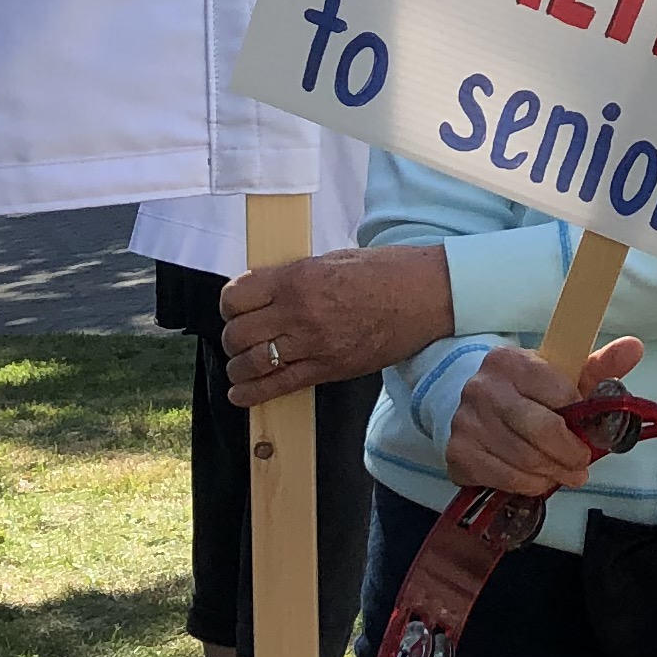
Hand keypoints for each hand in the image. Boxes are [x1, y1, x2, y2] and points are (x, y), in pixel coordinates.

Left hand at [218, 244, 457, 408]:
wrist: (426, 295)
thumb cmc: (386, 271)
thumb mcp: (331, 260)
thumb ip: (295, 277)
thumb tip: (266, 292)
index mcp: (298, 278)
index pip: (236, 296)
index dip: (230, 304)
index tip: (235, 308)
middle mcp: (299, 312)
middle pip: (238, 333)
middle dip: (233, 337)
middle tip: (240, 337)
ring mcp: (313, 344)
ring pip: (252, 363)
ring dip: (239, 366)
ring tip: (241, 365)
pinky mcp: (328, 369)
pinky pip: (278, 387)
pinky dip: (251, 394)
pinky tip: (240, 395)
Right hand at [442, 337, 647, 496]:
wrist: (479, 409)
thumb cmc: (531, 393)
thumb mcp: (565, 375)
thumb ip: (601, 365)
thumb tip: (633, 347)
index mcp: (510, 361)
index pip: (559, 394)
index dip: (581, 417)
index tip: (590, 428)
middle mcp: (482, 388)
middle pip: (541, 431)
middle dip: (570, 453)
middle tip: (582, 464)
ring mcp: (466, 422)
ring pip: (524, 459)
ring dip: (553, 473)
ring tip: (565, 473)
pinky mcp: (458, 453)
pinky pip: (504, 478)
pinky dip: (529, 484)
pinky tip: (539, 479)